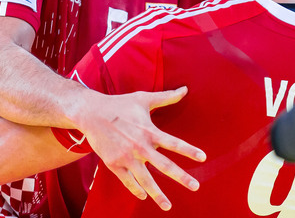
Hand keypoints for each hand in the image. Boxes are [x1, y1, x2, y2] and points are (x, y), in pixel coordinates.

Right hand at [79, 87, 204, 210]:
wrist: (91, 112)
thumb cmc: (119, 104)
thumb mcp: (142, 99)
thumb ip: (166, 97)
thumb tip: (185, 89)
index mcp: (148, 131)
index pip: (173, 142)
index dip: (188, 150)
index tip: (203, 158)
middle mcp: (139, 146)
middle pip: (164, 165)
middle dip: (181, 177)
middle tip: (195, 186)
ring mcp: (126, 156)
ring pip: (145, 180)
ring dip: (158, 194)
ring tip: (168, 206)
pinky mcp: (113, 163)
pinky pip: (128, 181)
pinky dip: (136, 189)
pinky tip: (143, 195)